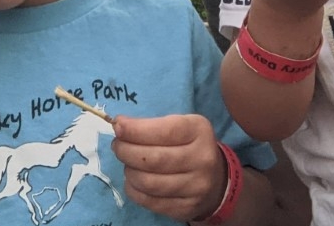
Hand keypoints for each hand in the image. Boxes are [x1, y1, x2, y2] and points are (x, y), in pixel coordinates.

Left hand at [111, 113, 226, 222]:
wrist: (216, 179)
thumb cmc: (190, 145)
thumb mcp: (180, 126)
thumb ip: (152, 125)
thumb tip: (119, 126)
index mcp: (199, 131)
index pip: (164, 131)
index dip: (136, 130)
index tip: (118, 126)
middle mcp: (201, 159)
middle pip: (153, 159)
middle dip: (126, 151)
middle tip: (118, 146)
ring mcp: (196, 187)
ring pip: (149, 182)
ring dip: (129, 171)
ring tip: (127, 163)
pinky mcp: (186, 208)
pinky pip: (150, 201)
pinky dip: (133, 189)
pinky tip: (133, 181)